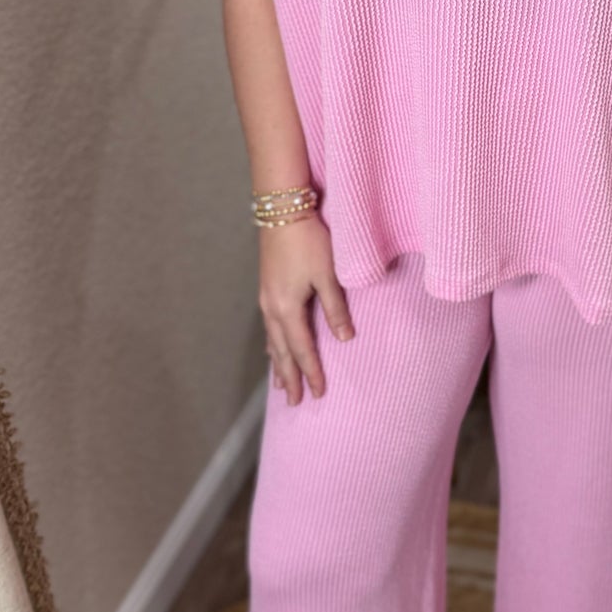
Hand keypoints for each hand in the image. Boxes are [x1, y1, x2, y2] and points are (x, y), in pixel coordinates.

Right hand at [257, 214, 353, 403]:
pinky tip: (274, 346)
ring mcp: (266, 298)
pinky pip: (269, 326)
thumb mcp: (328, 274)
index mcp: (287, 308)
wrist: (282, 209)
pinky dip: (273, 343)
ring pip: (272, 340)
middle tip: (295, 402)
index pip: (302, 349)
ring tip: (281, 384)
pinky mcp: (266, 288)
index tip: (317, 394)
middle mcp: (272, 308)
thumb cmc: (309, 239)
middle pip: (282, 351)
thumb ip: (335, 308)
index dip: (311, 372)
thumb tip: (345, 338)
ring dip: (278, 363)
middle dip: (289, 377)